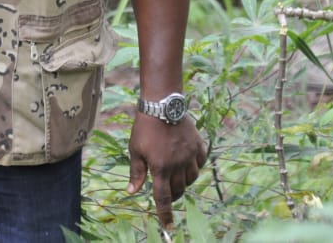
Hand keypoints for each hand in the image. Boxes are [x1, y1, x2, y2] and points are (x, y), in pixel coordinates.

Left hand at [126, 112, 205, 229]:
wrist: (162, 104)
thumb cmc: (145, 128)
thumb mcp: (135, 150)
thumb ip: (136, 172)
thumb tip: (131, 192)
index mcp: (160, 168)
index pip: (163, 198)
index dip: (165, 214)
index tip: (169, 227)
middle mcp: (178, 164)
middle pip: (179, 189)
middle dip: (173, 194)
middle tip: (167, 191)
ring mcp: (190, 154)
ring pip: (192, 178)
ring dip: (184, 181)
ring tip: (176, 175)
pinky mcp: (198, 145)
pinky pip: (201, 162)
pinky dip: (195, 166)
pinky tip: (188, 163)